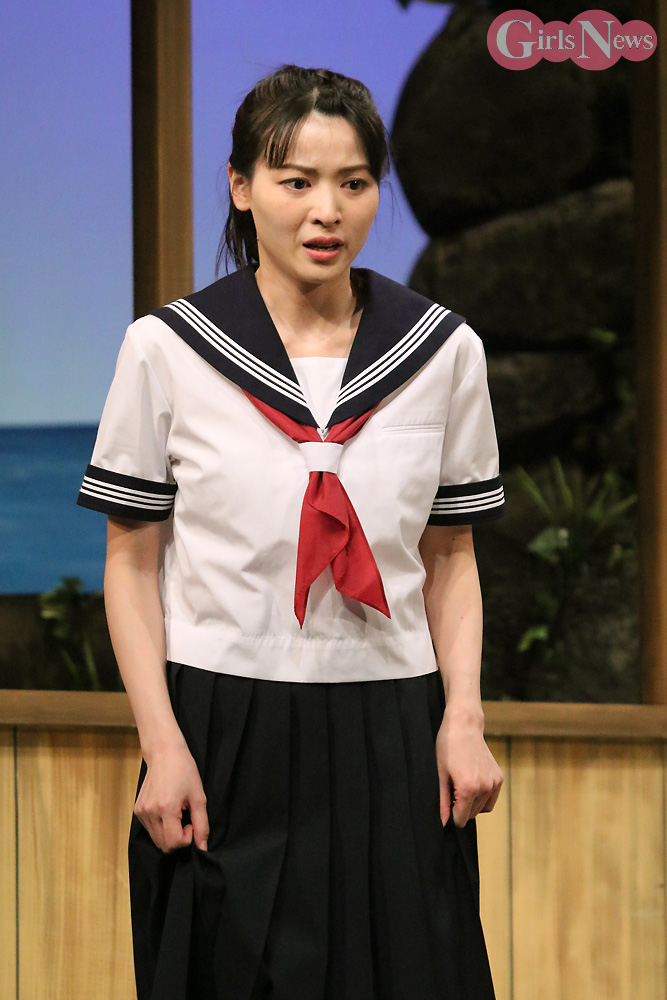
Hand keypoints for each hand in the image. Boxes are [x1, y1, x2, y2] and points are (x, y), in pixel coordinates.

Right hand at [134, 742, 209, 852]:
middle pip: (164, 846)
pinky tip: (167, 810)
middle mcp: (150, 813)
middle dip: (178, 839)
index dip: (186, 839)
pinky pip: (150, 830)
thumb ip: (202, 824)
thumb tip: (202, 848)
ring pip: (156, 840)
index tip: (191, 823)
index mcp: (166, 809)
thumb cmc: (184, 771)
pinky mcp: (137, 811)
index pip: (174, 843)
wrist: (163, 753)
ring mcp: (141, 812)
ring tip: (176, 813)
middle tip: (185, 819)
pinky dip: (161, 827)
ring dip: (169, 834)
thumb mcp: (199, 796)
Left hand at [435, 712, 503, 827]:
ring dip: (472, 804)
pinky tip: (473, 783)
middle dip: (461, 808)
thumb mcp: (440, 774)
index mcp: (468, 788)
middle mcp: (485, 787)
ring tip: (461, 784)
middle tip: (452, 788)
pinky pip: (491, 799)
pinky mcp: (499, 777)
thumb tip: (442, 823)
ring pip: (482, 808)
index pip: (461, 819)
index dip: (452, 815)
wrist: (464, 725)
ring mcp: (494, 782)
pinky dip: (482, 797)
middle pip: (471, 814)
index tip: (447, 803)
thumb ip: (443, 801)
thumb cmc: (448, 747)